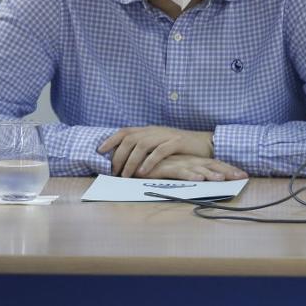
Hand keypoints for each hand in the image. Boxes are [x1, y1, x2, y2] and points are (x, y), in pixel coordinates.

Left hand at [98, 126, 214, 177]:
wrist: (206, 143)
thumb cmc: (181, 148)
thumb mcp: (160, 144)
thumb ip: (145, 148)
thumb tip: (124, 159)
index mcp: (149, 130)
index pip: (125, 131)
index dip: (111, 139)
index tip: (99, 151)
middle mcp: (155, 130)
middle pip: (130, 139)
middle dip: (119, 156)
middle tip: (114, 172)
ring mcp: (167, 135)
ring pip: (142, 145)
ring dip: (131, 161)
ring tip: (125, 175)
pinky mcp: (178, 142)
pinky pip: (160, 151)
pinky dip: (149, 162)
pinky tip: (143, 172)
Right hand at [140, 154, 246, 181]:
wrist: (137, 159)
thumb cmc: (159, 165)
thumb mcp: (177, 169)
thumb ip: (189, 173)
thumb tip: (205, 179)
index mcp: (194, 161)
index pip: (215, 164)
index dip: (229, 169)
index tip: (244, 175)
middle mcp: (189, 161)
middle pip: (212, 165)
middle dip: (228, 171)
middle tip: (243, 176)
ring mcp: (178, 163)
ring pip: (199, 168)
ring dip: (212, 174)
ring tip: (223, 179)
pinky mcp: (165, 168)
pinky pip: (180, 172)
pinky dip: (190, 175)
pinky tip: (199, 179)